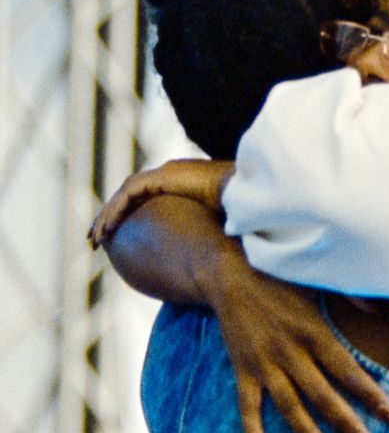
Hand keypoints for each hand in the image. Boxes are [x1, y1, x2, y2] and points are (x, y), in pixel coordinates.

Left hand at [91, 159, 232, 247]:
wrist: (249, 194)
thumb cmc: (240, 212)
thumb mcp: (216, 225)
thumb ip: (201, 233)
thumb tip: (201, 258)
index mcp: (181, 184)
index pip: (145, 198)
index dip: (128, 216)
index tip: (116, 235)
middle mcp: (169, 175)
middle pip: (129, 196)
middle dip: (110, 216)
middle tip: (95, 237)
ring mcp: (164, 174)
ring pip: (124, 195)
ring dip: (107, 216)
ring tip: (96, 237)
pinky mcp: (162, 178)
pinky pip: (129, 195)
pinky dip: (116, 212)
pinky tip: (108, 229)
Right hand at [205, 253, 388, 432]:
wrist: (228, 271)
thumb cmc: (282, 277)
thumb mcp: (320, 281)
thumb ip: (353, 296)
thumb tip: (381, 309)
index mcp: (315, 332)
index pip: (349, 371)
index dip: (370, 395)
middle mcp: (291, 352)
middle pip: (323, 395)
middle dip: (346, 425)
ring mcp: (265, 363)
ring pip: (289, 406)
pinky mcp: (242, 369)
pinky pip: (247, 405)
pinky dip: (252, 432)